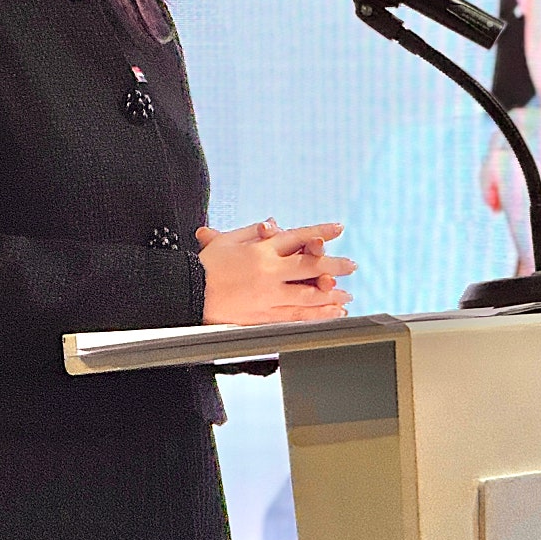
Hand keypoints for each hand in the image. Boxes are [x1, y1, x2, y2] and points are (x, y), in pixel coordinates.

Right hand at [195, 219, 355, 324]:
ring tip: (346, 294)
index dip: (320, 232)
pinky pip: (297, 315)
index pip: (298, 237)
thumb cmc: (205, 265)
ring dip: (331, 294)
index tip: (338, 229)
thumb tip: (274, 223)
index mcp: (261, 249)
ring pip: (309, 294)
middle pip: (310, 266)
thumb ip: (254, 231)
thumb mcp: (228, 239)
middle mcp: (269, 272)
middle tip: (351, 265)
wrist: (189, 293)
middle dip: (334, 265)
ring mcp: (269, 295)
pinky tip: (330, 313)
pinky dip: (317, 314)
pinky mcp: (264, 315)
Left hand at [480, 106, 540, 272]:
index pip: (535, 116)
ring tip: (507, 200)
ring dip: (496, 172)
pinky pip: (488, 165)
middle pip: (513, 124)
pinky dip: (489, 187)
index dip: (526, 142)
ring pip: (497, 144)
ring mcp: (528, 145)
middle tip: (512, 184)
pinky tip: (499, 207)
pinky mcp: (507, 163)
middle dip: (507, 151)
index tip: (527, 171)